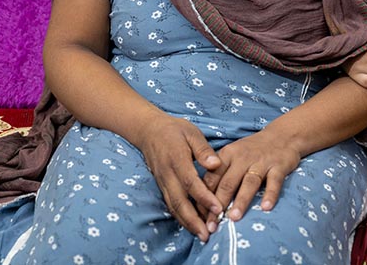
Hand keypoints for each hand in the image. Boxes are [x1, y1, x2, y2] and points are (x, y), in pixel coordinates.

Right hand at [134, 113, 222, 241]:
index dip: (204, 197)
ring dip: (187, 223)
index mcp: (177, 159)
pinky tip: (191, 225)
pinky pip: (171, 205)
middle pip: (180, 201)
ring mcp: (163, 182)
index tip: (218, 208)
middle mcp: (168, 174)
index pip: (191, 182)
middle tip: (208, 233)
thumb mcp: (191, 132)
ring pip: (174, 207)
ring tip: (202, 235)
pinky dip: (181, 217)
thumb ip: (203, 149)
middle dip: (194, 220)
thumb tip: (215, 164)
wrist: (148, 131)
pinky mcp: (162, 186)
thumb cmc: (174, 130)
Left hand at [201, 129, 300, 227]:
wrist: (283, 135)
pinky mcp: (278, 166)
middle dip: (218, 205)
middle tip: (213, 225)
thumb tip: (203, 202)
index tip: (200, 218)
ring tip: (233, 218)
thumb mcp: (233, 155)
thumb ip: (220, 174)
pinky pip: (274, 182)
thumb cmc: (252, 150)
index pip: (211, 179)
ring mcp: (261, 162)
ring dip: (240, 201)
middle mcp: (242, 158)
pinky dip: (270, 194)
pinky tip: (265, 208)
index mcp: (227, 155)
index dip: (204, 199)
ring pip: (249, 183)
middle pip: (227, 183)